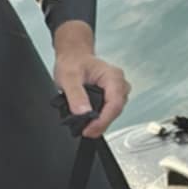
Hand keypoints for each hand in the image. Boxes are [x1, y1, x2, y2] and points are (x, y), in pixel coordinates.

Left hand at [52, 24, 128, 139]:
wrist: (73, 57)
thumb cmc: (73, 62)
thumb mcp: (68, 77)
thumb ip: (76, 95)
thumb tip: (83, 112)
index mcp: (112, 76)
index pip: (115, 103)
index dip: (103, 120)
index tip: (89, 130)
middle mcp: (119, 84)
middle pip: (116, 110)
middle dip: (101, 124)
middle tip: (84, 131)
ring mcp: (117, 91)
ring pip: (113, 113)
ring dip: (100, 122)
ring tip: (84, 127)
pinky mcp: (111, 97)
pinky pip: (109, 112)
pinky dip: (99, 119)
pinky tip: (89, 121)